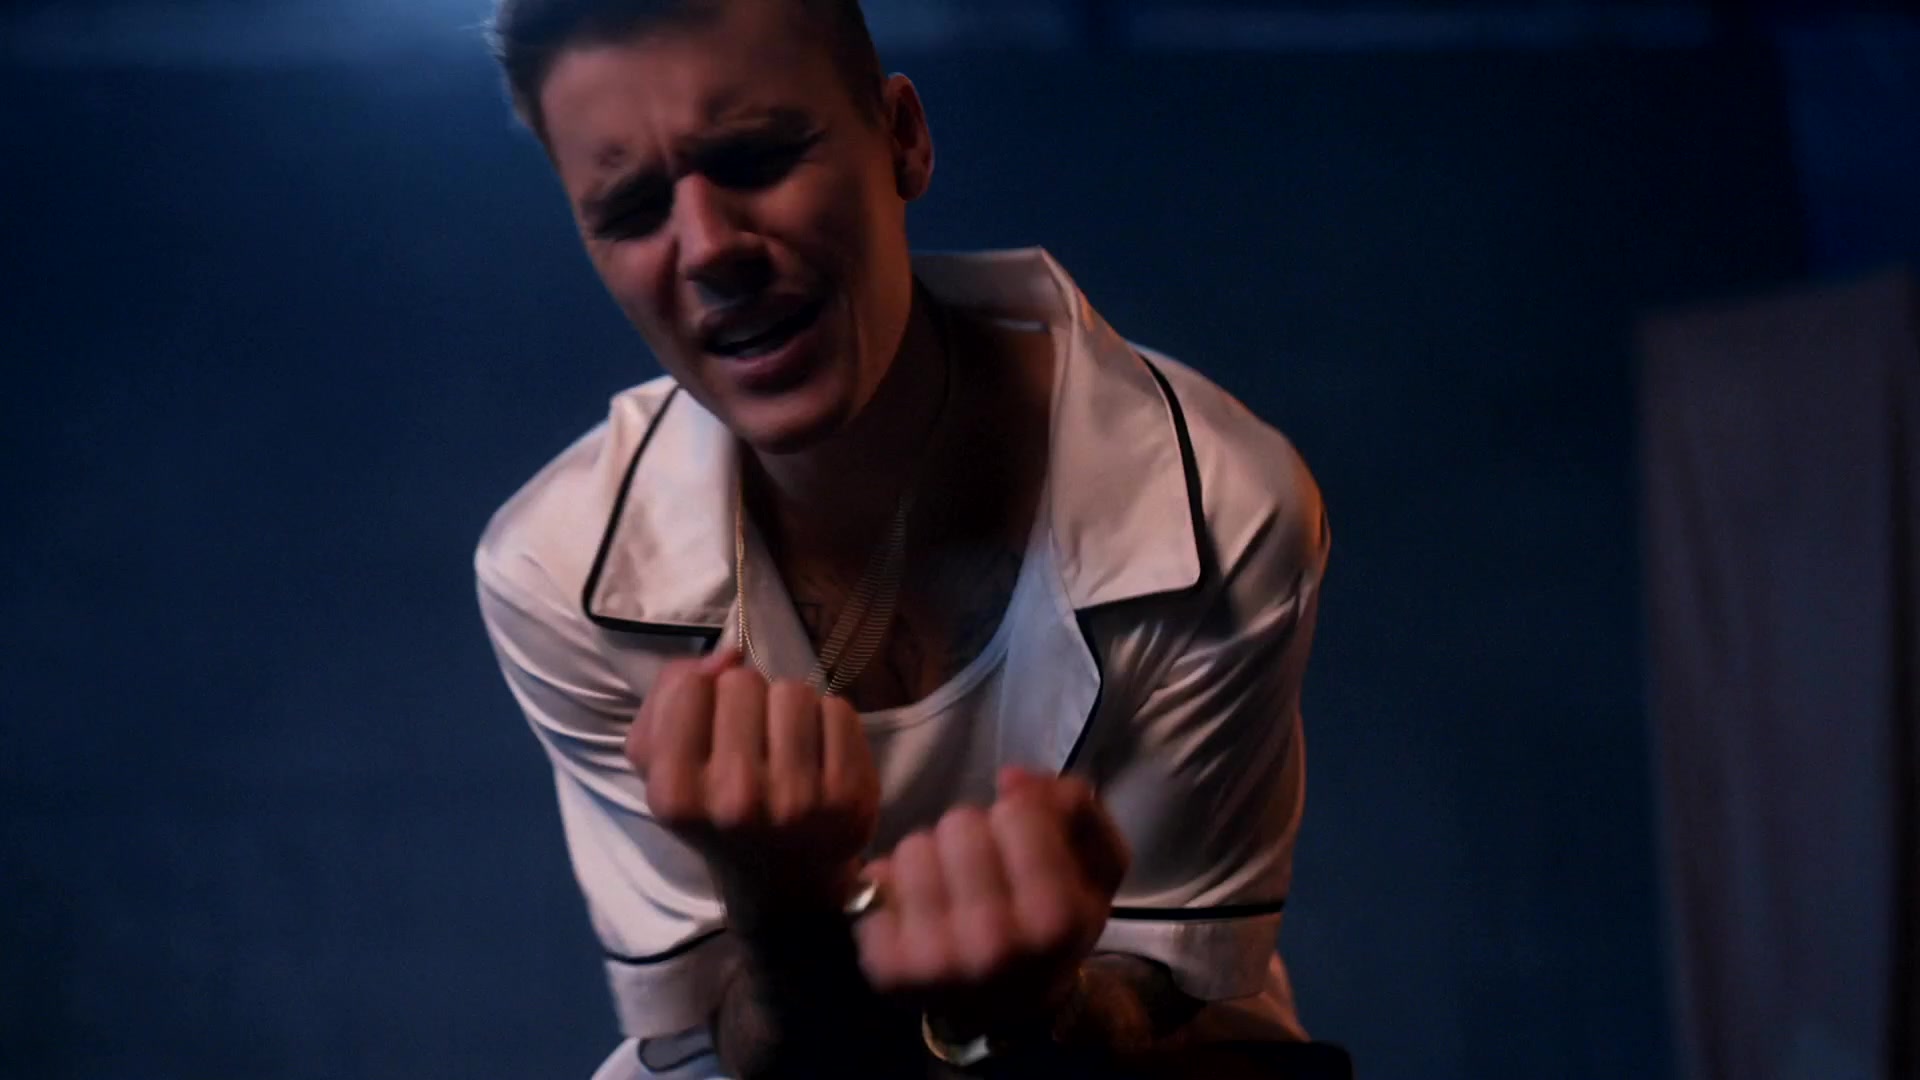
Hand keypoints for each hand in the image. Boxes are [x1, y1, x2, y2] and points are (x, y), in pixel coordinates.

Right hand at [626, 649, 880, 915]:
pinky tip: (818, 755)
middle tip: (752, 741)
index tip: (711, 727)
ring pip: (793, 691)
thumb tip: (727, 655)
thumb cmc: (715, 810)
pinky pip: (838, 710)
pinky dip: (828, 721)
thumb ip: (667, 696)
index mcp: (676, 794)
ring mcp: (797, 800)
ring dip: (789, 707)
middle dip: (747, 700)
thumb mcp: (661, 765)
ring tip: (785, 745)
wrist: (782, 880)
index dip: (702, 694)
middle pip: (743, 683)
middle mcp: (735, 799)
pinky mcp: (848, 796)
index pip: (690, 686)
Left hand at [854, 766, 1131, 1039]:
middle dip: (974, 834)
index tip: (1026, 847)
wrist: (1011, 1009)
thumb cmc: (1055, 927)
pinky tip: (920, 910)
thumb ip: (1077, 807)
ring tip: (952, 886)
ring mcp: (934, 960)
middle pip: (960, 824)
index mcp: (1054, 919)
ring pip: (914, 846)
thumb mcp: (1097, 870)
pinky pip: (875, 880)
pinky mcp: (887, 967)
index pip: (1017, 812)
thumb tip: (1008, 778)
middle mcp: (993, 945)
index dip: (1023, 818)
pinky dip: (896, 885)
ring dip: (933, 856)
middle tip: (985, 868)